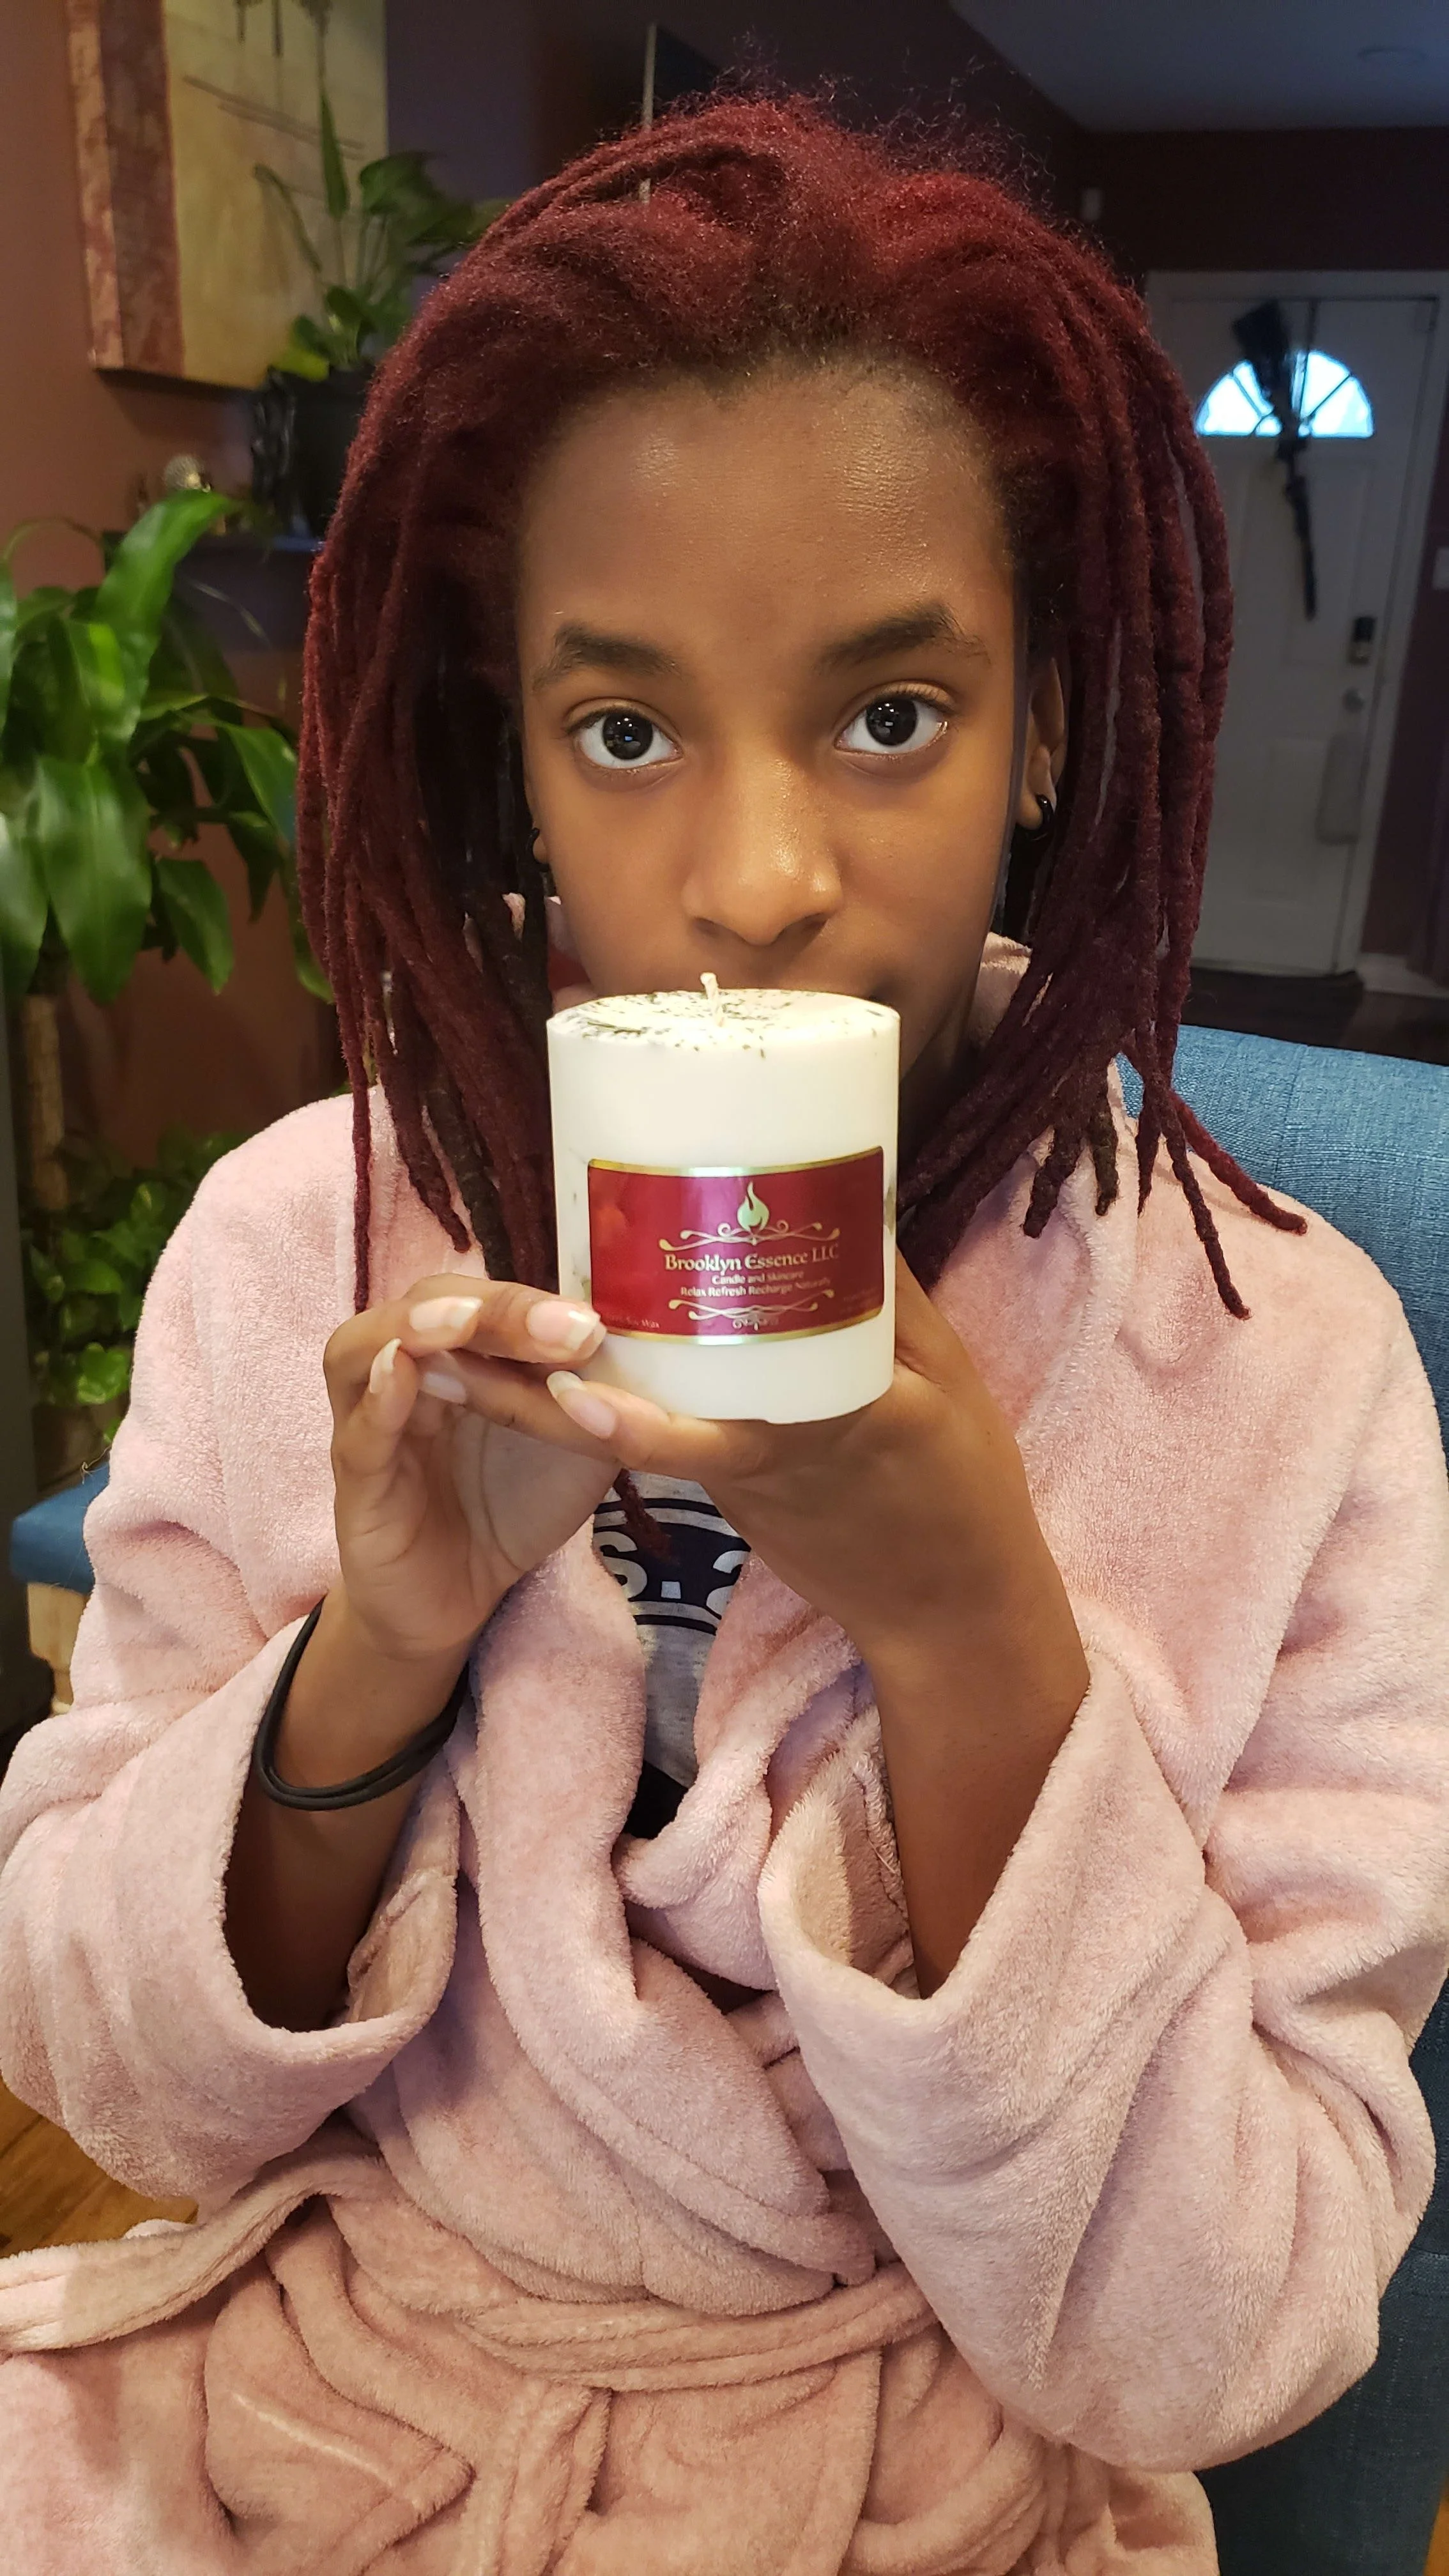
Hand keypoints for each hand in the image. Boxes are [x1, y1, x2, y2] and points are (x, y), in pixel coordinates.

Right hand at [323, 1274, 615, 1665]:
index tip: (595, 1324)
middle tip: (561, 1326)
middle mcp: (407, 1371)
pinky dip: (377, 1399)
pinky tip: (401, 1374)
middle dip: (495, 1309)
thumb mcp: (575, 1450)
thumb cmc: (511, 1507)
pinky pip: (358, 1432)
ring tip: (462, 1323)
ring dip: (419, 1328)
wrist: (457, 1599)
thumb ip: (600, 1402)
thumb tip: (642, 1354)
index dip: (535, 1303)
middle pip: (432, 1305)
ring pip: (369, 1348)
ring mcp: (372, 1422)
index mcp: (463, 1354)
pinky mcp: (354, 1484)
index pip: (488, 1299)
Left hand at [406, 1253, 1088, 1987]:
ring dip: (538, 1402)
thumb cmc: (965, 1488)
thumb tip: (836, 1200)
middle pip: (630, 1423)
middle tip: (450, 1341)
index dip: (628, 1397)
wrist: (954, 1613)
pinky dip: (598, 1413)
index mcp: (820, 1429)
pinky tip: (539, 1375)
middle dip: (537, 1386)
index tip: (565, 1347)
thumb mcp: (948, 1380)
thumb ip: (885, 1299)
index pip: (710, 1415)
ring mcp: (737, 1483)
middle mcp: (757, 1458)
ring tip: (450, 1363)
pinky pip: (657, 1444)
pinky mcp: (732, 1495)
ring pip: (625, 1437)